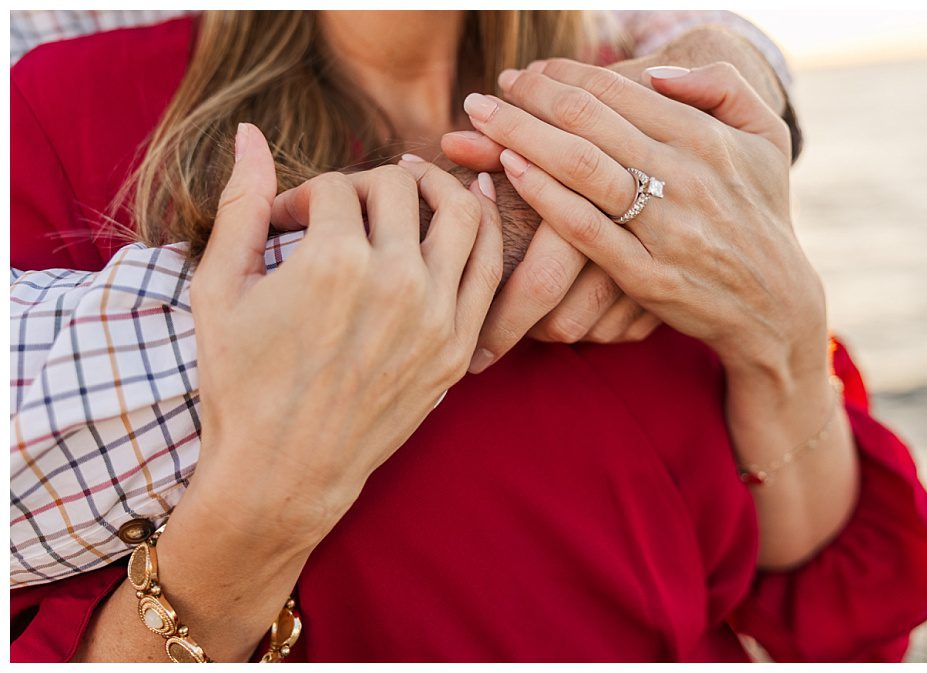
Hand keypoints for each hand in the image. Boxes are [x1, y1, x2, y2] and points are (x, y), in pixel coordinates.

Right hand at [188, 123, 501, 550]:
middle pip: (400, 187)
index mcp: (334, 262)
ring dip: (437, 187)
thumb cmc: (240, 383)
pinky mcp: (458, 349)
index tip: (287, 219)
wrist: (284, 471)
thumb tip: (248, 134)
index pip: (339, 186)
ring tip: (411, 187)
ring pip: (463, 213)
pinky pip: (490, 269)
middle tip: (343, 206)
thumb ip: (240, 205)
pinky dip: (485, 229)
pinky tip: (468, 209)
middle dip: (365, 183)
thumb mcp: (220, 289)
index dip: (307, 193)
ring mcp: (437, 318)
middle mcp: (397, 282)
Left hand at [461, 58, 826, 387]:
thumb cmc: (762, 213)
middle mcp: (683, 177)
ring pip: (579, 168)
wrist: (775, 305)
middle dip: (526, 98)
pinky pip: (585, 230)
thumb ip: (721, 87)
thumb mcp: (765, 136)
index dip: (561, 75)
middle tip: (484, 93)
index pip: (616, 90)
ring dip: (520, 136)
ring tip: (478, 120)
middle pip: (587, 121)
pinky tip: (509, 172)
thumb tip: (658, 72)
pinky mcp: (646, 276)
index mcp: (705, 137)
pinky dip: (544, 196)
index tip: (525, 73)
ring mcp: (664, 228)